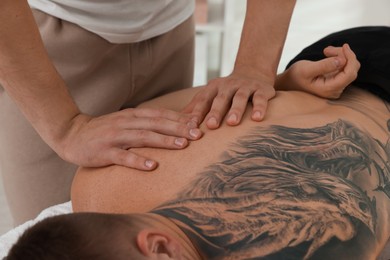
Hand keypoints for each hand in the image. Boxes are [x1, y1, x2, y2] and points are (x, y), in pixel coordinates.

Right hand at [57, 108, 201, 169]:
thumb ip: (145, 122)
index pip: (160, 114)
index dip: (179, 118)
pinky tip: (152, 166)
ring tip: (182, 146)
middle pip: (156, 123)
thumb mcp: (126, 121)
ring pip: (143, 137)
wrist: (72, 133)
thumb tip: (171, 125)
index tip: (198, 124)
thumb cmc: (105, 130)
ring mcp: (115, 137)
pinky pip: (123, 156)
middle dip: (178, 128)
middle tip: (198, 135)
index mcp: (132, 115)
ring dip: (164, 141)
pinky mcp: (104, 152)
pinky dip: (138, 160)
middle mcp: (126, 123)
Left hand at [182, 74, 275, 128]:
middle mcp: (228, 86)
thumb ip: (196, 107)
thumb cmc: (227, 91)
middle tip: (211, 126)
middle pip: (220, 99)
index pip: (203, 100)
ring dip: (236, 110)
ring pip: (240, 98)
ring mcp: (245, 87)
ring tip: (232, 122)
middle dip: (215, 112)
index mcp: (213, 88)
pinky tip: (257, 118)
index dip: (197, 112)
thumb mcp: (211, 95)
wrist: (253, 73)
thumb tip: (175, 122)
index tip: (191, 126)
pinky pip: (260, 99)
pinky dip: (259, 108)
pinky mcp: (262, 89)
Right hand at [280, 44, 359, 98]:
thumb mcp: (306, 69)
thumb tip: (342, 60)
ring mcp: (336, 87)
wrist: (288, 83)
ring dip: (340, 56)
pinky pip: (344, 68)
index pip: (350, 74)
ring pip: (349, 67)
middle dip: (344, 55)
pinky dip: (338, 59)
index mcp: (329, 89)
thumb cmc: (295, 77)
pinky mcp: (335, 82)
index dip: (350, 58)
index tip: (344, 46)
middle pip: (351, 70)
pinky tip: (327, 55)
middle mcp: (335, 90)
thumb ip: (324, 65)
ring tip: (326, 51)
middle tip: (326, 49)